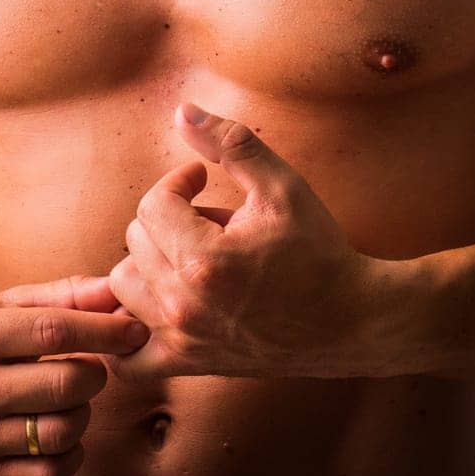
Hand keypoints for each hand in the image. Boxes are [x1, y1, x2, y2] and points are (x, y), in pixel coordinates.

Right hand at [0, 274, 149, 475]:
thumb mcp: (4, 303)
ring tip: (72, 397)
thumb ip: (64, 295)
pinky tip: (64, 430)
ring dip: (84, 412)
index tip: (134, 330)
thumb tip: (117, 291)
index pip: (54, 332)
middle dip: (96, 373)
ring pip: (63, 431)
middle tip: (93, 365)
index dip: (105, 331)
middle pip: (65, 384)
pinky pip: (50, 475)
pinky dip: (72, 454)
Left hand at [106, 103, 375, 382]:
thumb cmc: (318, 250)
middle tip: (207, 216)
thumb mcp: (282, 185)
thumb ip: (230, 143)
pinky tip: (160, 301)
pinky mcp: (189, 364)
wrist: (350, 320)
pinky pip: (127, 356)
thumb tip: (182, 111)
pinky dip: (129, 327)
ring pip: (124, 286)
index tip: (203, 178)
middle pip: (136, 240)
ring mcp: (184, 340)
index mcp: (205, 260)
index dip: (178, 181)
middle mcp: (185, 305)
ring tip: (190, 253)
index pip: (153, 204)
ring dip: (150, 260)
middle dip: (167, 217)